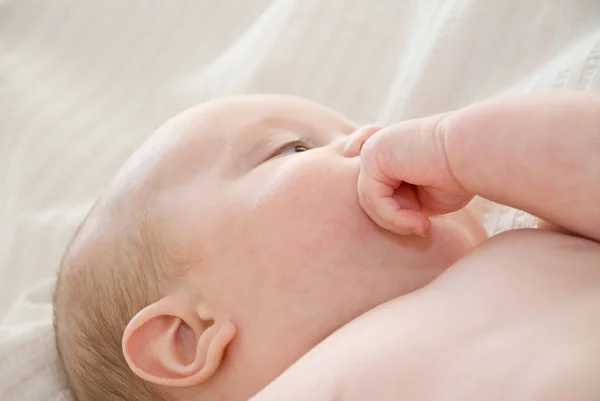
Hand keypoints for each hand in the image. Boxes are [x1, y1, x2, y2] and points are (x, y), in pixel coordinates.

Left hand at [357, 112, 472, 235]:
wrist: (476, 152)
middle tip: (423, 228)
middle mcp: (378, 148)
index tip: (425, 225)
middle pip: (370, 199)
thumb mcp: (423, 198)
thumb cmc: (460, 175)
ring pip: (369, 201)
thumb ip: (400, 204)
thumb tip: (385, 221)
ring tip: (423, 226)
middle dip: (395, 220)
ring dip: (396, 222)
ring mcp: (373, 149)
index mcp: (389, 154)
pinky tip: (421, 221)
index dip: (395, 216)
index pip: (377, 194)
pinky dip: (395, 217)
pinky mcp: (374, 155)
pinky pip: (373, 198)